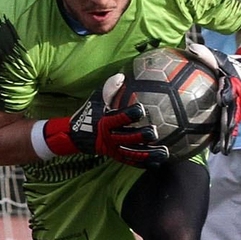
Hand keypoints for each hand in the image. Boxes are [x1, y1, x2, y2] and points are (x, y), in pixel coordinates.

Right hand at [42, 75, 169, 167]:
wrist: (76, 136)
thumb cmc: (90, 113)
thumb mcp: (96, 100)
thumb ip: (109, 89)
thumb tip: (122, 76)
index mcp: (105, 122)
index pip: (118, 118)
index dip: (129, 114)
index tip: (141, 109)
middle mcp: (109, 138)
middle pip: (127, 138)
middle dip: (141, 136)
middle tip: (154, 132)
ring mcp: (113, 149)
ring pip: (132, 153)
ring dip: (149, 154)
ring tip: (164, 153)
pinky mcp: (116, 157)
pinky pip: (131, 161)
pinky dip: (144, 163)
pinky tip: (158, 163)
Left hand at [186, 43, 240, 152]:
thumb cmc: (230, 63)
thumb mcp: (219, 58)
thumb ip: (206, 54)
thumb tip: (190, 48)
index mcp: (233, 87)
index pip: (229, 92)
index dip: (226, 96)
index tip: (221, 101)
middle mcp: (238, 100)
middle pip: (232, 115)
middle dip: (228, 128)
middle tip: (221, 140)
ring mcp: (238, 108)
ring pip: (232, 124)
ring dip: (226, 137)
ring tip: (219, 151)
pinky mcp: (236, 113)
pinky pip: (229, 126)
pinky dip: (225, 137)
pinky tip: (215, 148)